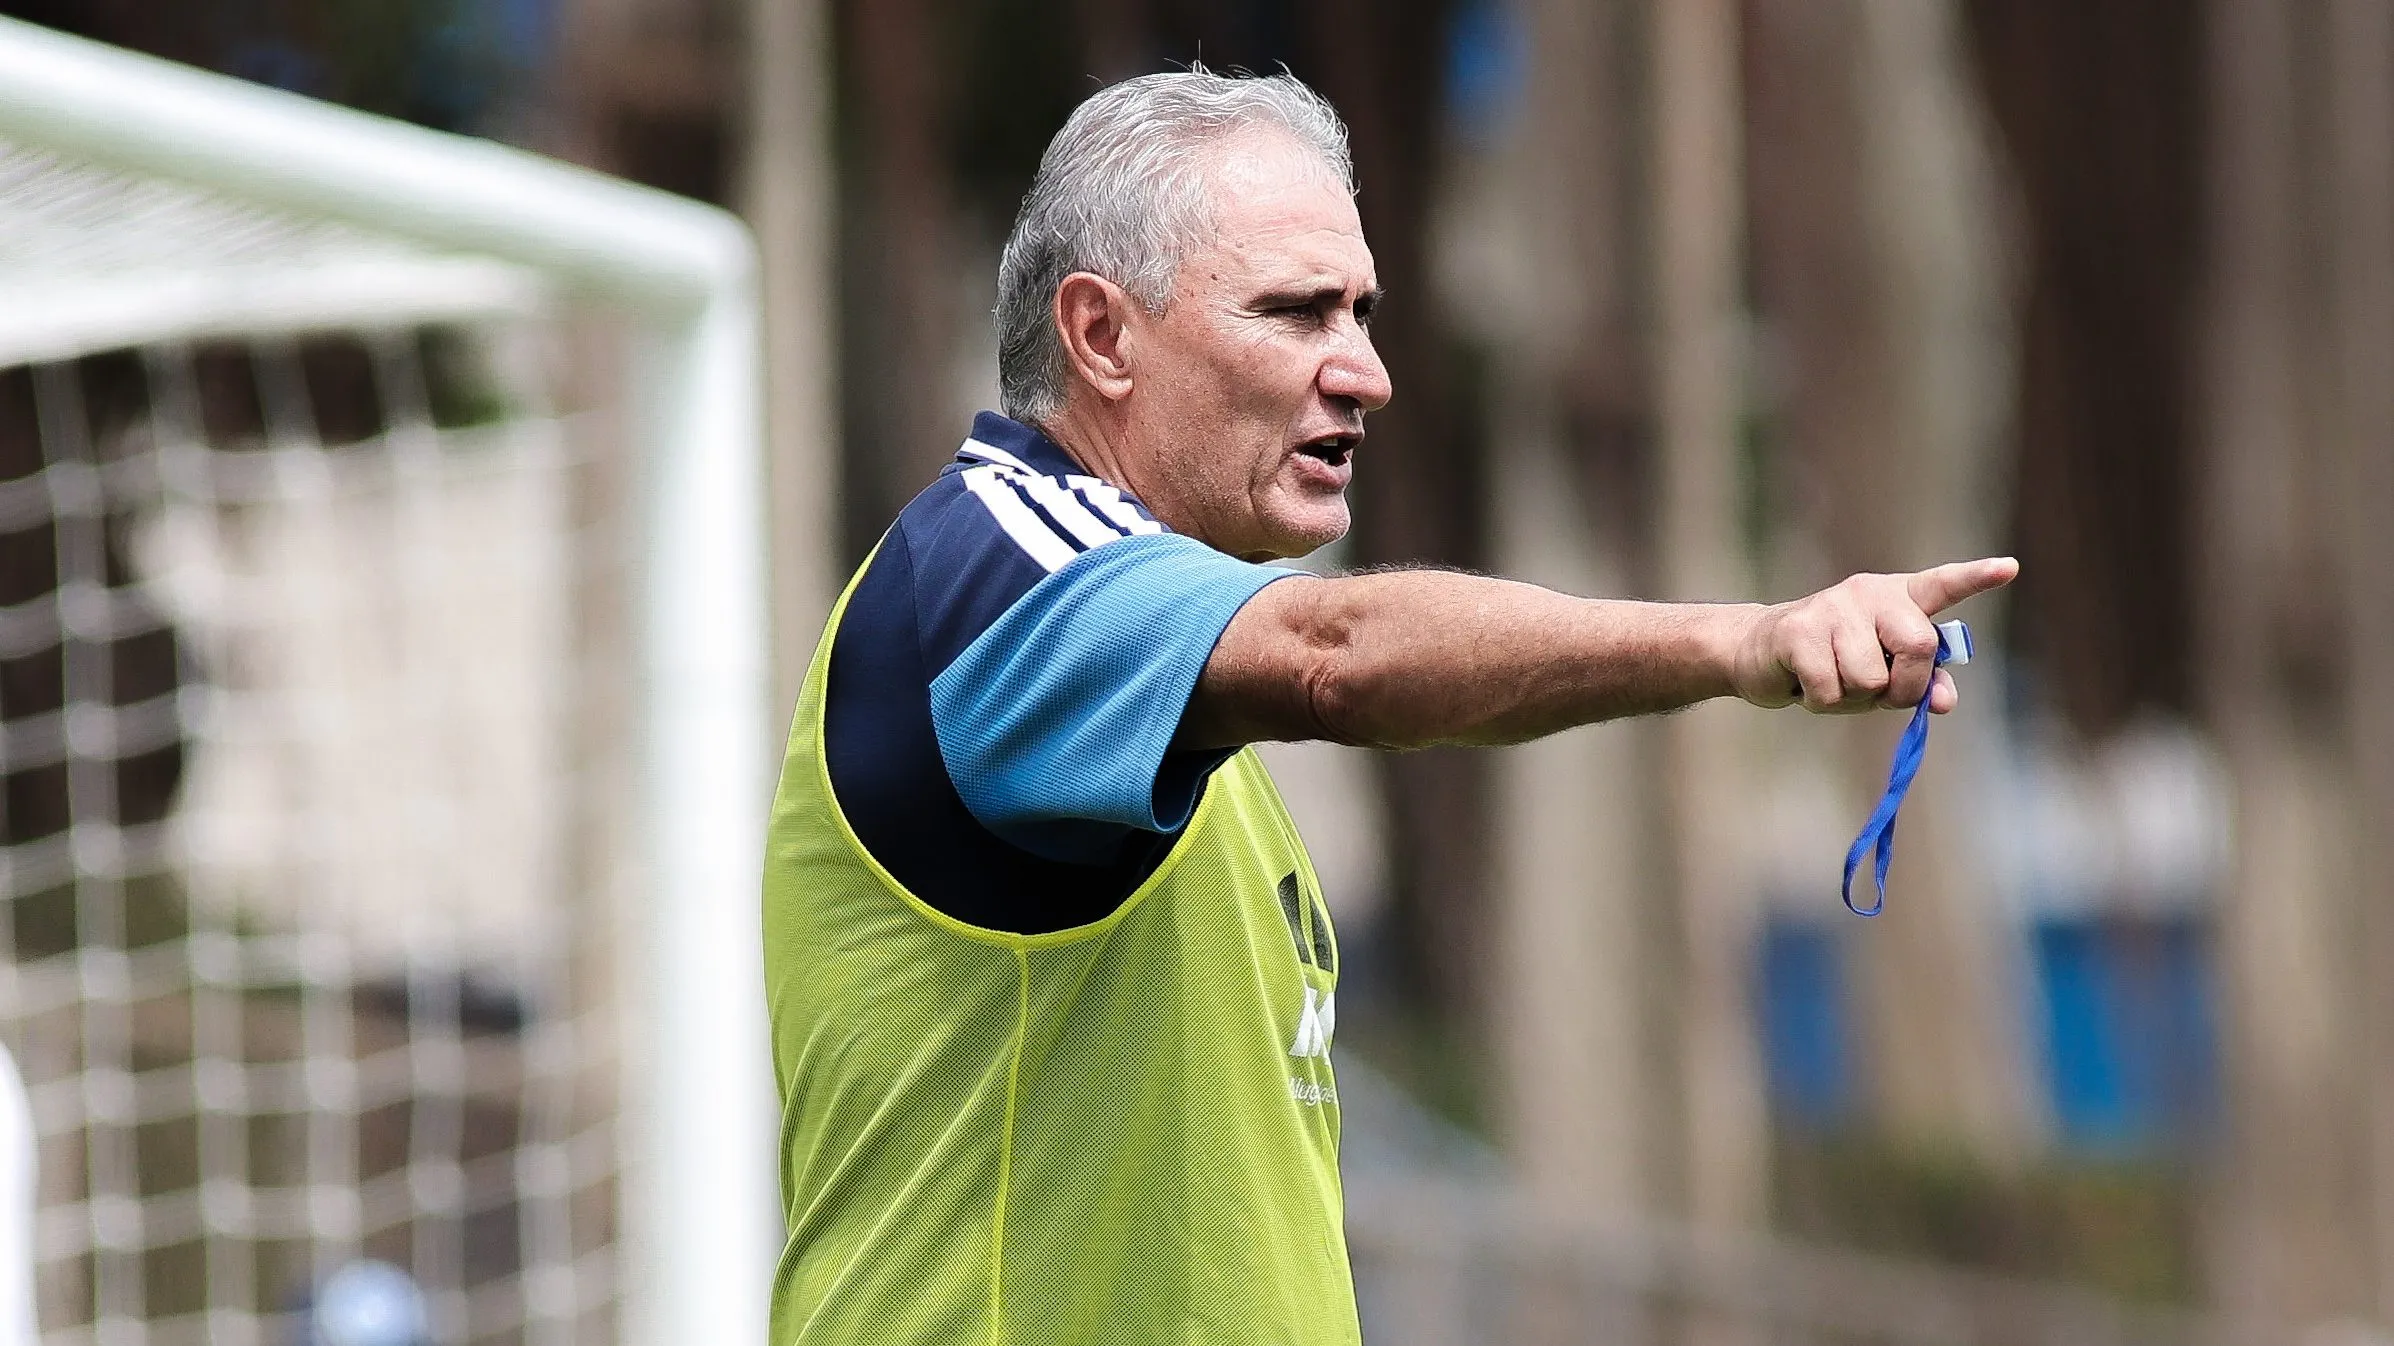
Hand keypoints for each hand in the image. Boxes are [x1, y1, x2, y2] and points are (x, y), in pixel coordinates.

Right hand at [1728, 557, 2017, 714]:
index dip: (1975, 577)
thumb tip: (1944, 701)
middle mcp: (1868, 594)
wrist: (1758, 653)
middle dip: (1905, 687)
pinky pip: (1830, 689)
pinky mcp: (1799, 630)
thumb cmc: (1832, 663)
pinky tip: (1806, 686)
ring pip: (1870, 678)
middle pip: (1918, 646)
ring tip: (1832, 684)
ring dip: (1854, 700)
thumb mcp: (1883, 674)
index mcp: (1897, 599)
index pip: (1942, 585)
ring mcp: (1833, 608)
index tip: (2009, 568)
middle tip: (1880, 696)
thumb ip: (1920, 682)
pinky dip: (1822, 703)